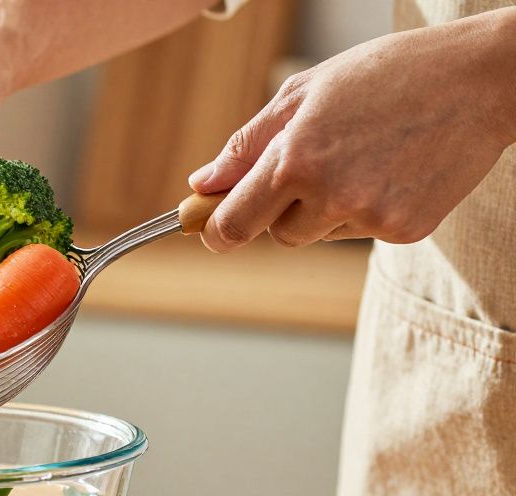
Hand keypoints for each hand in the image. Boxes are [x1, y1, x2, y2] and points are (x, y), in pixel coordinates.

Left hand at [188, 9, 515, 251]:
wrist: (479, 79)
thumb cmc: (386, 75)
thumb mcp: (303, 93)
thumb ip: (246, 145)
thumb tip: (202, 184)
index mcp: (294, 161)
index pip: (232, 226)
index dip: (216, 230)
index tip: (212, 227)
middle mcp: (330, 196)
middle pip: (276, 234)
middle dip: (280, 210)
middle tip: (310, 166)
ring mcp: (371, 218)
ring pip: (319, 233)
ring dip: (324, 209)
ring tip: (360, 156)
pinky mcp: (405, 231)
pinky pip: (360, 233)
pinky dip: (366, 209)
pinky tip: (390, 169)